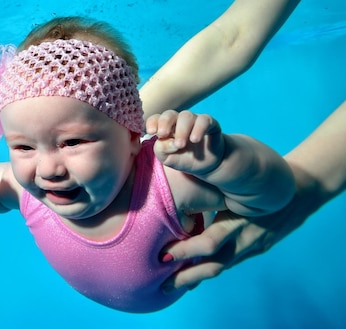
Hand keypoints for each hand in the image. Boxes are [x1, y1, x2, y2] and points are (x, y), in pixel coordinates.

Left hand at [146, 110, 224, 174]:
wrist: (205, 165)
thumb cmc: (182, 159)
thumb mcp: (167, 158)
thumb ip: (161, 149)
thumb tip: (165, 140)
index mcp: (166, 127)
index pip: (156, 119)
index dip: (152, 122)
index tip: (150, 132)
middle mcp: (179, 121)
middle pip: (170, 114)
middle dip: (165, 123)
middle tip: (163, 134)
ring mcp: (194, 121)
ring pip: (186, 116)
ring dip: (181, 130)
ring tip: (180, 145)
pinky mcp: (210, 124)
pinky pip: (204, 120)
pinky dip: (199, 128)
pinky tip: (194, 139)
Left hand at [160, 182, 326, 291]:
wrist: (300, 190)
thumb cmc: (257, 179)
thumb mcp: (232, 183)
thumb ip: (208, 191)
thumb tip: (174, 191)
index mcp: (238, 219)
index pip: (208, 243)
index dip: (185, 251)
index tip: (163, 256)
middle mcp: (246, 237)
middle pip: (215, 264)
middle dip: (188, 275)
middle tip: (164, 284)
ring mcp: (254, 245)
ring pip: (222, 266)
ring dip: (198, 276)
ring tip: (174, 284)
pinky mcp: (258, 248)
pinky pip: (232, 261)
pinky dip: (212, 267)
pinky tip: (196, 273)